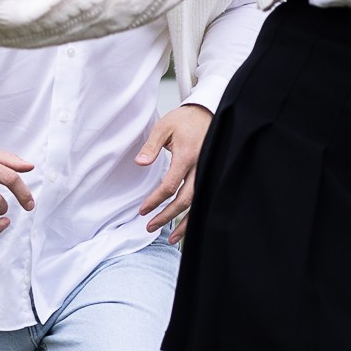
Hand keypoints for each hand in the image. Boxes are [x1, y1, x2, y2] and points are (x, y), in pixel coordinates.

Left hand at [134, 102, 210, 240]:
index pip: (169, 186)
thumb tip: (140, 163)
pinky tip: (187, 227)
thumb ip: (151, 147)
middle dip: (166, 216)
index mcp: (187, 156)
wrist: (208, 112)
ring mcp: (208, 172)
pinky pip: (204, 199)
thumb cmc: (186, 119)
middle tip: (150, 226)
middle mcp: (201, 167)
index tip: (143, 209)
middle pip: (184, 200)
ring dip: (184, 223)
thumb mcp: (164, 127)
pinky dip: (196, 215)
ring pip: (197, 204)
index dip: (155, 200)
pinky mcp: (210, 175)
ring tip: (171, 238)